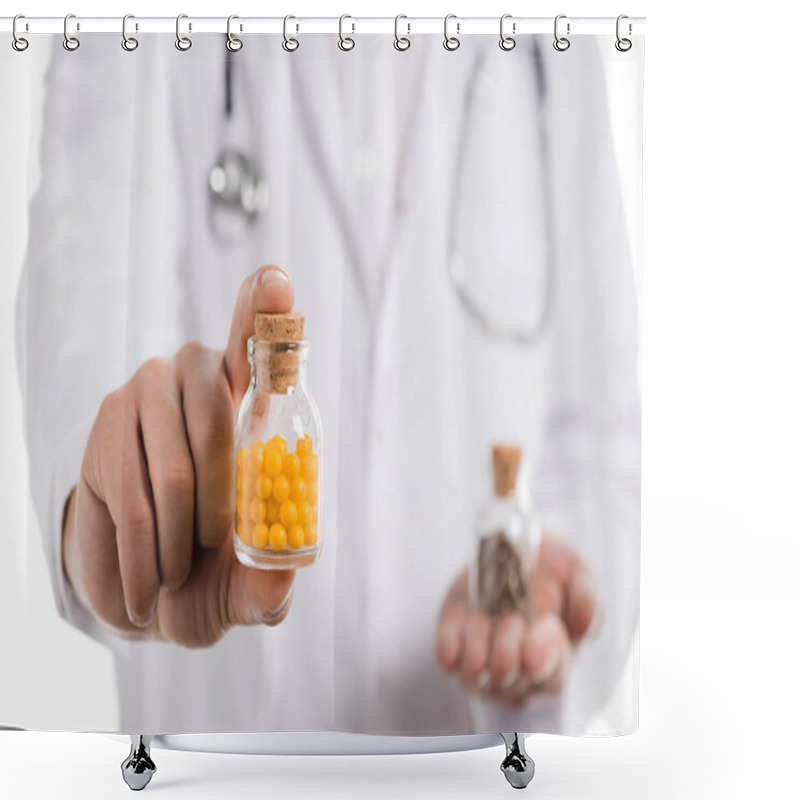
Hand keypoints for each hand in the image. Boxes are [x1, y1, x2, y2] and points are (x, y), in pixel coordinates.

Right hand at [62, 265, 295, 646]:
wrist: (144, 586)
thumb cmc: (212, 572)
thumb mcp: (247, 588)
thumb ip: (268, 587)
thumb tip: (278, 579)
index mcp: (253, 403)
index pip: (261, 348)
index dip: (267, 313)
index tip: (275, 278)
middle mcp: (203, 379)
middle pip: (222, 417)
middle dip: (223, 503)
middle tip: (213, 550)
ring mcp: (150, 392)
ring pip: (177, 467)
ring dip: (180, 537)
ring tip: (177, 571)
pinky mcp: (108, 422)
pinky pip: (132, 491)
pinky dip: (143, 551)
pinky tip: (147, 580)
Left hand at [436, 534, 598, 705]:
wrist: (510, 546)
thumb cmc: (549, 569)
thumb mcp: (575, 573)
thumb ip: (584, 596)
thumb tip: (583, 625)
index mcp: (554, 658)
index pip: (551, 673)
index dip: (546, 653)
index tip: (546, 626)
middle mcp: (517, 672)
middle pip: (511, 677)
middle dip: (510, 649)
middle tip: (513, 620)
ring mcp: (483, 665)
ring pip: (476, 673)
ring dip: (478, 646)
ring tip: (482, 619)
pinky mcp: (453, 645)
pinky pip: (448, 658)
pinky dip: (451, 647)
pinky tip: (456, 636)